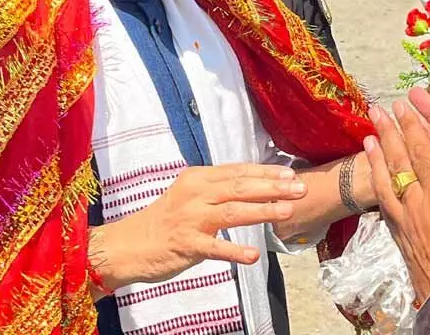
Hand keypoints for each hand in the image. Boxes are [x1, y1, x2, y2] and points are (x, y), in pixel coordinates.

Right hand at [89, 164, 305, 289]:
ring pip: (232, 212)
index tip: (290, 173)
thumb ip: (217, 190)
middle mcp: (194, 194)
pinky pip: (214, 248)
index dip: (265, 172)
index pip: (237, 171)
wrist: (130, 244)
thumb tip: (253, 185)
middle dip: (273, 187)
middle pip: (240, 187)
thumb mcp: (189, 195)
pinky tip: (254, 257)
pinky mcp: (185, 244)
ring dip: (263, 212)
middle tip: (300, 188)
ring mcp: (190, 219)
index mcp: (197, 178)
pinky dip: (234, 252)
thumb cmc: (165, 221)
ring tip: (288, 212)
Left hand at [365, 102, 429, 301]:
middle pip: (399, 161)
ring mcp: (405, 220)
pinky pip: (383, 201)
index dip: (412, 127)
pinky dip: (376, 182)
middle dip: (389, 132)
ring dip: (376, 155)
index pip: (423, 153)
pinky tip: (374, 175)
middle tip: (378, 110)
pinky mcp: (399, 235)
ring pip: (385, 180)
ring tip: (369, 136)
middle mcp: (418, 203)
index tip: (403, 106)